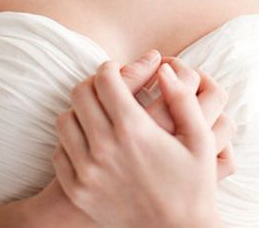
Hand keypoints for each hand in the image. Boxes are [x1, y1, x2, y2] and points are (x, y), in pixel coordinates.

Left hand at [50, 58, 225, 227]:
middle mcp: (105, 148)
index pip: (104, 79)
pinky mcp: (79, 191)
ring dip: (80, 111)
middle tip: (107, 89)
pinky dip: (70, 142)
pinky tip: (90, 142)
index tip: (118, 71)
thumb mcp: (199, 138)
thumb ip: (182, 97)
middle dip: (94, 84)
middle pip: (80, 94)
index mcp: (133, 129)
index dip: (110, 67)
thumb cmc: (194, 183)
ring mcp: (87, 171)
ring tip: (98, 115)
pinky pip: (59, 151)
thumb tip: (162, 68)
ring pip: (64, 120)